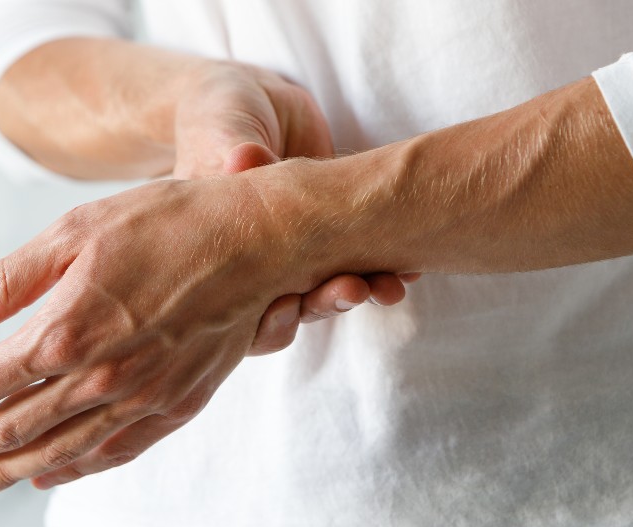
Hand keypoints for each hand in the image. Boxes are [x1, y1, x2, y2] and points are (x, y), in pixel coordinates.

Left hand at [0, 172, 324, 498]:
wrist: (257, 239)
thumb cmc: (171, 223)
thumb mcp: (78, 228)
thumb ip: (15, 277)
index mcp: (68, 328)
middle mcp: (102, 375)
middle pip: (14, 427)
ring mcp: (143, 395)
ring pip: (61, 449)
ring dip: (8, 472)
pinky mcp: (179, 402)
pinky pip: (117, 449)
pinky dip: (78, 468)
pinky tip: (53, 475)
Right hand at [171, 63, 417, 354]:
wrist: (257, 103)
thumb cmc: (222, 114)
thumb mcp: (221, 129)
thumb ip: (230, 148)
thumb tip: (242, 158)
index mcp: (222, 254)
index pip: (242, 308)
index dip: (267, 317)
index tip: (290, 305)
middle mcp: (261, 265)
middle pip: (293, 307)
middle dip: (325, 303)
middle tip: (356, 289)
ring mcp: (301, 253)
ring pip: (329, 289)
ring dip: (363, 290)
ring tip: (392, 286)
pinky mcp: (334, 233)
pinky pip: (361, 260)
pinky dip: (386, 265)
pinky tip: (410, 268)